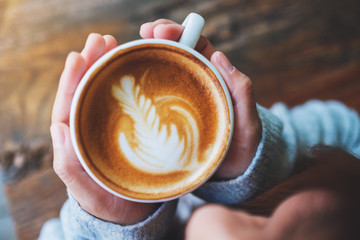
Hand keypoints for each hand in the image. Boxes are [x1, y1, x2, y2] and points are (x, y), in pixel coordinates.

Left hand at [51, 33, 158, 224]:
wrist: (131, 211)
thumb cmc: (106, 201)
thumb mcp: (85, 190)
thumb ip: (68, 164)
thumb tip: (57, 127)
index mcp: (74, 139)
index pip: (69, 104)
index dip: (73, 79)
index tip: (79, 56)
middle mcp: (88, 126)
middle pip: (86, 90)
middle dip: (91, 63)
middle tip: (102, 40)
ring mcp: (107, 124)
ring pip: (102, 90)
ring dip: (105, 65)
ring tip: (113, 43)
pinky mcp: (127, 126)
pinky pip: (123, 100)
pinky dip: (124, 81)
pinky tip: (130, 66)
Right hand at [140, 20, 261, 178]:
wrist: (231, 171)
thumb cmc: (242, 145)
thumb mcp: (248, 120)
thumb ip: (241, 91)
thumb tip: (219, 56)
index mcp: (214, 77)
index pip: (196, 44)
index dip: (180, 32)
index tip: (162, 31)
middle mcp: (196, 83)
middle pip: (175, 52)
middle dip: (159, 38)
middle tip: (143, 34)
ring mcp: (180, 99)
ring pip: (162, 71)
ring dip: (146, 57)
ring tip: (129, 51)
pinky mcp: (169, 117)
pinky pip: (154, 97)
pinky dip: (141, 87)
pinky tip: (129, 85)